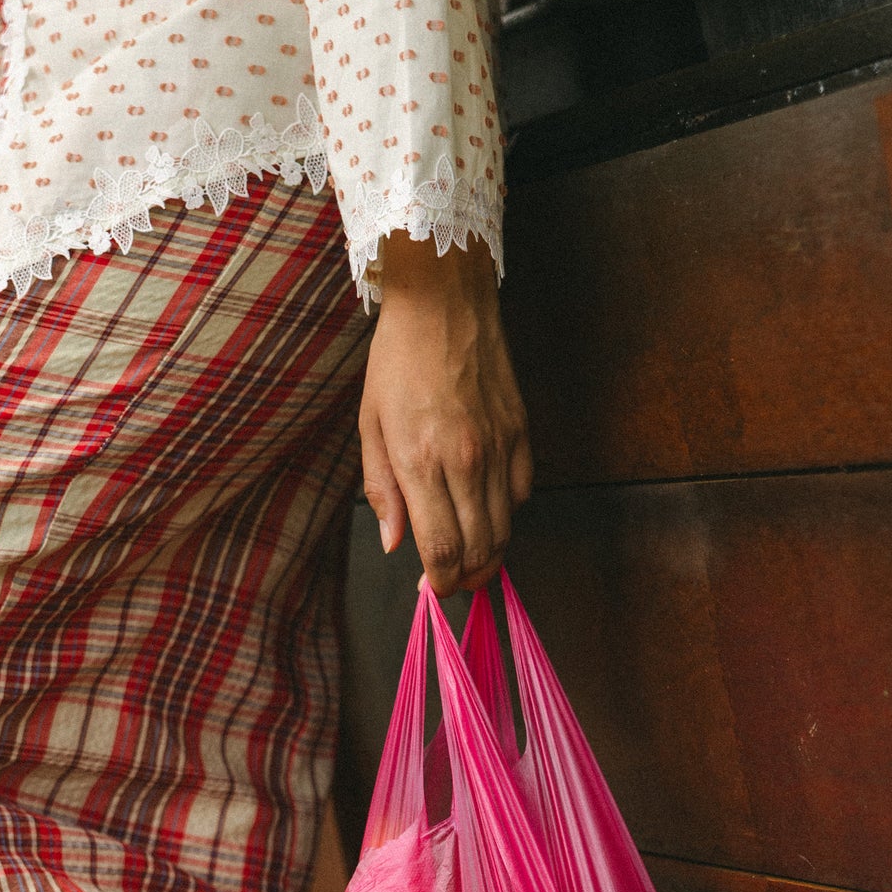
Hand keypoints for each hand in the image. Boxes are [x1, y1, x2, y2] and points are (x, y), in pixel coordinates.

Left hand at [359, 232, 532, 597]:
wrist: (444, 301)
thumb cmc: (397, 361)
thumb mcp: (370, 425)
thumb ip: (383, 489)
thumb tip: (394, 542)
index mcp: (421, 460)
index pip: (441, 549)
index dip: (440, 582)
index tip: (433, 591)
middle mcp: (465, 459)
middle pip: (479, 548)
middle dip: (466, 578)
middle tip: (452, 584)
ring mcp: (499, 445)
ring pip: (504, 527)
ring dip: (488, 554)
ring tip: (470, 560)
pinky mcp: (521, 430)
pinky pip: (520, 492)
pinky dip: (505, 513)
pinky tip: (485, 509)